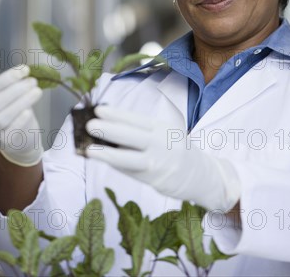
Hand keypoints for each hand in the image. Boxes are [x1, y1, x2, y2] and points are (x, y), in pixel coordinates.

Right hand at [0, 65, 43, 166]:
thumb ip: (13, 87)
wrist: (18, 138)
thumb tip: (25, 72)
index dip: (6, 78)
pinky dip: (19, 120)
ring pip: (2, 118)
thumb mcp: (9, 97)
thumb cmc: (13, 111)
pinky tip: (28, 112)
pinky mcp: (3, 142)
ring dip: (21, 102)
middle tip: (33, 81)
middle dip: (16, 90)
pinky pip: (10, 132)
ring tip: (37, 91)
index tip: (25, 70)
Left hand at [86, 105, 239, 212]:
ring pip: (128, 158)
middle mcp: (160, 143)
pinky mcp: (154, 180)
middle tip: (89, 125)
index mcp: (161, 127)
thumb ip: (142, 131)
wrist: (200, 174)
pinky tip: (103, 160)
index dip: (116, 114)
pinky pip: (130, 171)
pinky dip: (115, 165)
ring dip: (107, 153)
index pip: (135, 119)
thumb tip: (110, 127)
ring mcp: (157, 163)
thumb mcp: (164, 133)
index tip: (98, 110)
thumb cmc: (175, 148)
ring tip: (89, 149)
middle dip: (108, 130)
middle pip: (130, 136)